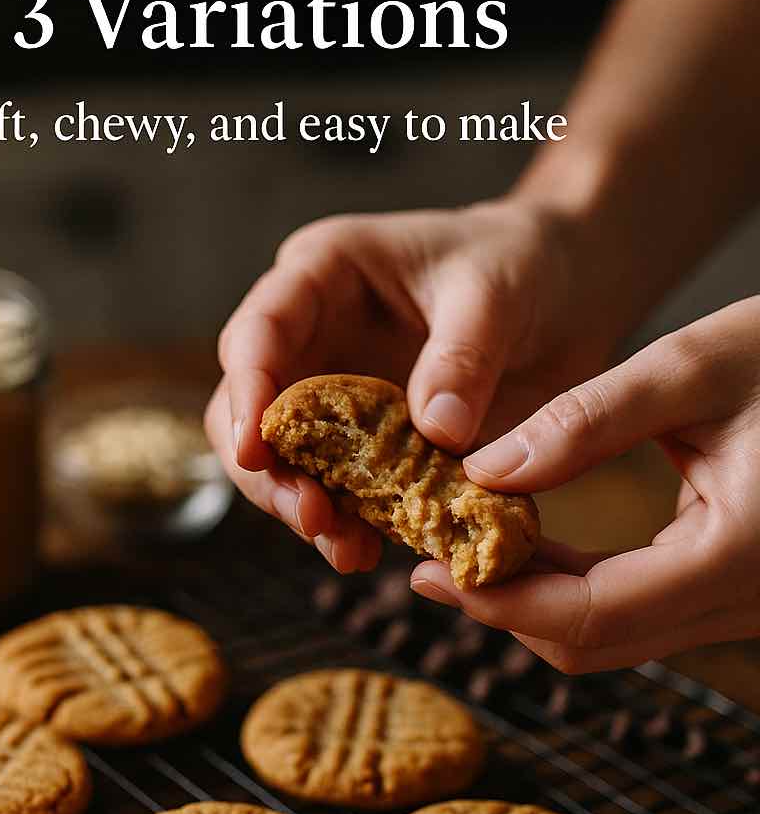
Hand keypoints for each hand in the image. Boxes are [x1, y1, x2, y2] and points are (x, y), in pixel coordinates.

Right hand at [205, 198, 614, 571]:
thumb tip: (437, 432)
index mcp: (323, 273)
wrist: (566, 288)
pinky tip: (374, 551)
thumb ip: (463, 356)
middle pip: (248, 408)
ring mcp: (334, 390)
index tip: (256, 450)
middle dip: (269, 469)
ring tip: (349, 550)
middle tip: (313, 517)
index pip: (257, 333)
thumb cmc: (520, 262)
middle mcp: (311, 332)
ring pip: (283, 460)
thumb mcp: (496, 294)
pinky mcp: (365, 439)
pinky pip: (339, 487)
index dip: (247, 392)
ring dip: (304, 508)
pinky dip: (349, 522)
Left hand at [411, 297, 759, 671]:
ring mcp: (748, 603)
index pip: (592, 615)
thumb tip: (484, 471)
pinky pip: (643, 610)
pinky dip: (579, 587)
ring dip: (537, 601)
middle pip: (596, 643)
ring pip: (617, 636)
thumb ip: (589, 420)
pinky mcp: (739, 586)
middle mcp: (750, 601)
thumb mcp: (696, 366)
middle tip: (429, 559)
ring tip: (465, 545)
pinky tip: (529, 542)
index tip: (428, 569)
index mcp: (740, 555)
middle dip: (505, 609)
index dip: (499, 601)